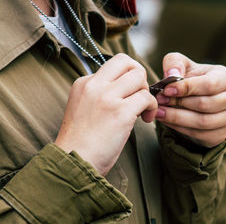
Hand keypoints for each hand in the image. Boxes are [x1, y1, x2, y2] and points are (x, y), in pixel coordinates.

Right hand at [55, 53, 156, 174]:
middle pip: (127, 62)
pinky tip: (145, 120)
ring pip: (139, 76)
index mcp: (84, 83)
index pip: (114, 65)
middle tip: (139, 96)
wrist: (74, 163)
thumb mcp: (84, 107)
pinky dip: (151, 107)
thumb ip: (100, 93)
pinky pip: (147, 97)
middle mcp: (94, 85)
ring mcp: (107, 97)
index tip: (129, 93)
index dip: (127, 77)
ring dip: (147, 93)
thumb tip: (128, 88)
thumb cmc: (82, 141)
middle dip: (140, 76)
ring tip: (142, 111)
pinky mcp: (120, 112)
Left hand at [155, 53, 225, 147]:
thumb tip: (172, 74)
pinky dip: (180, 129)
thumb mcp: (183, 65)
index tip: (166, 90)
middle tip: (159, 101)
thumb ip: (175, 63)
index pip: (209, 84)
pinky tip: (167, 121)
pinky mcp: (221, 134)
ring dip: (177, 118)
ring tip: (159, 112)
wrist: (198, 99)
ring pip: (202, 122)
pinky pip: (199, 134)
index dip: (187, 88)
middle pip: (205, 104)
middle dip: (179, 103)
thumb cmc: (191, 79)